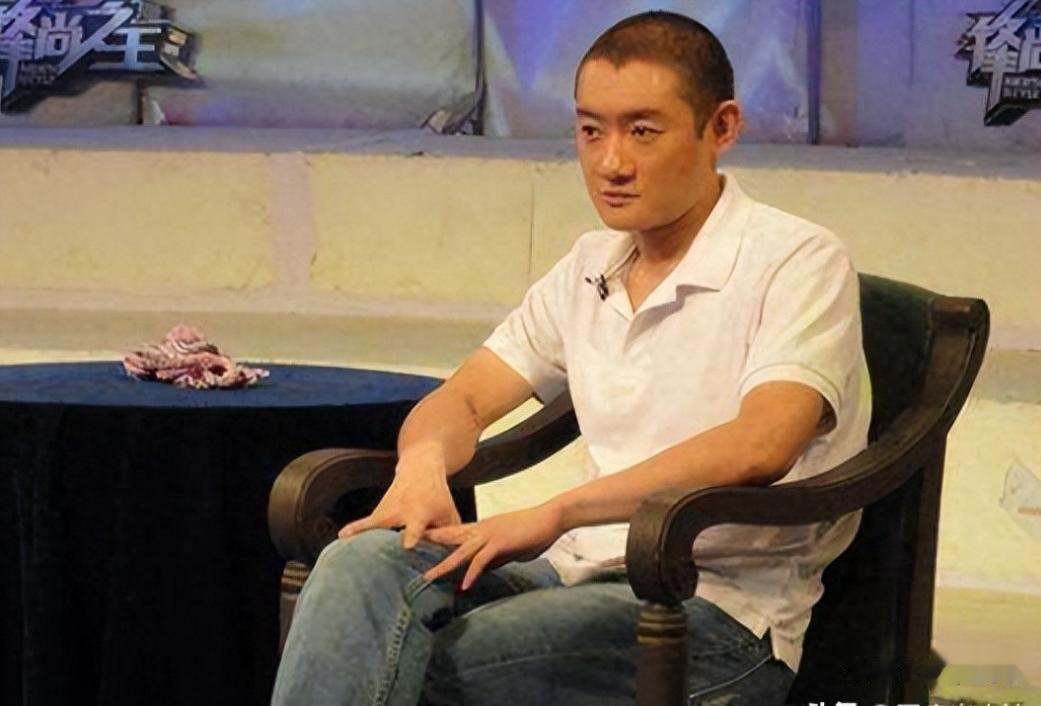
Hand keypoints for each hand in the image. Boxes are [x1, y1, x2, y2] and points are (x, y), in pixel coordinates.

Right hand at [338, 447, 460, 548]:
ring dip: (363, 538)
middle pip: (391, 528)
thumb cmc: (437, 496)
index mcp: (421, 513)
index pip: (416, 526)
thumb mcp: (449, 513)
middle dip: (385, 542)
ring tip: (348, 554)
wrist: (420, 468)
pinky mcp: (380, 512)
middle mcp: (402, 511)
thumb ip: (450, 536)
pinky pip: (365, 523)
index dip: (412, 535)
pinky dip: (355, 529)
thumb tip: (451, 560)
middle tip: (375, 558)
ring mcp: (389, 511)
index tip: (407, 545)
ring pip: (375, 526)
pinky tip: (342, 538)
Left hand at [422, 503, 564, 589]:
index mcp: (483, 528)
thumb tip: (482, 570)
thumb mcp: (510, 547)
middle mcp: (482, 529)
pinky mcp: (501, 542)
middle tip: (408, 551)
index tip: (421, 542)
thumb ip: (495, 557)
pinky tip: (464, 585)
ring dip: (443, 565)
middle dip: (430, 547)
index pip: (455, 533)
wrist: (552, 517)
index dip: (438, 537)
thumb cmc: (534, 531)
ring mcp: (490, 534)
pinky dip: (472, 573)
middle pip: (450, 538)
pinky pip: (482, 560)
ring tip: (428, 577)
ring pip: (460, 551)